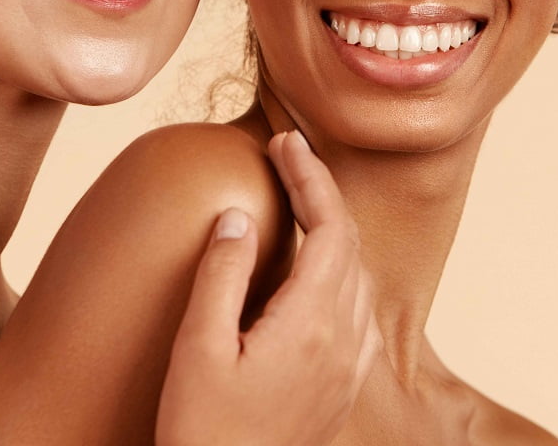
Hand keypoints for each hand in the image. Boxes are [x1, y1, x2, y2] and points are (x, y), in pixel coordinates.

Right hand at [156, 131, 379, 445]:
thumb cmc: (204, 433)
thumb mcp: (198, 348)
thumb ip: (221, 275)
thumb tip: (237, 216)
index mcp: (312, 323)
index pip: (329, 226)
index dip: (310, 175)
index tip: (285, 141)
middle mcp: (344, 341)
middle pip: (350, 244)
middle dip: (322, 193)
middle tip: (288, 158)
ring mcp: (348, 368)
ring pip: (360, 277)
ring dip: (335, 231)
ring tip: (300, 203)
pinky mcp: (342, 390)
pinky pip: (359, 312)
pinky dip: (341, 272)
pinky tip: (315, 275)